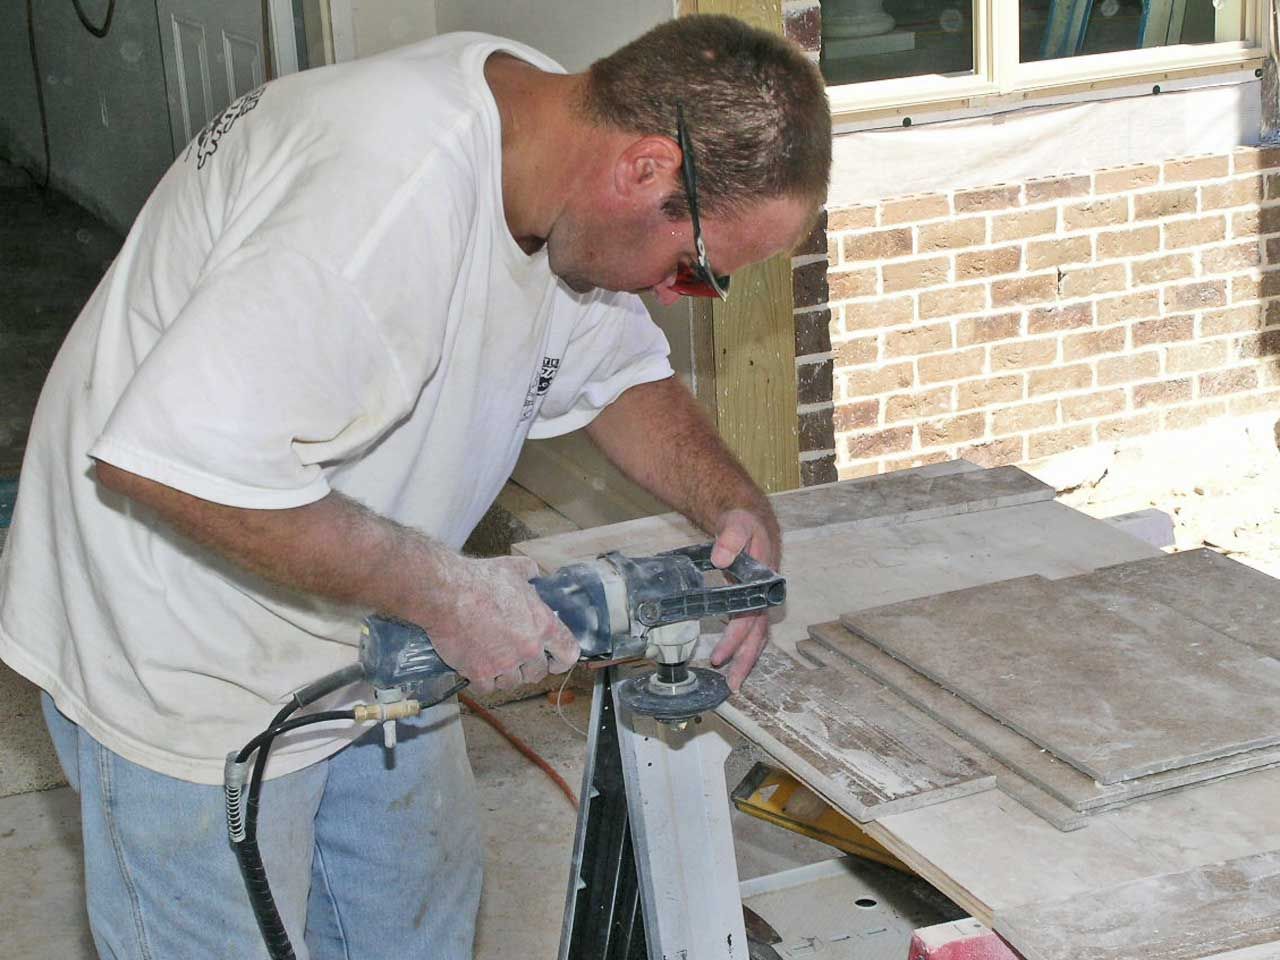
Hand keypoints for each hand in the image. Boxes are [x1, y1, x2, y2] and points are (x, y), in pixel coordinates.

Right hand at [424, 555, 578, 694]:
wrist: (446, 593)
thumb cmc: (479, 579)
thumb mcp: (513, 569)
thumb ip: (529, 573)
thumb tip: (534, 573)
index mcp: (542, 624)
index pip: (568, 653)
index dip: (562, 660)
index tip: (554, 662)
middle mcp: (528, 648)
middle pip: (538, 673)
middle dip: (527, 668)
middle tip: (514, 658)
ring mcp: (505, 663)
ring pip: (512, 683)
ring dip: (504, 675)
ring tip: (493, 659)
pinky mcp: (481, 673)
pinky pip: (488, 688)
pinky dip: (482, 680)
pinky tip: (476, 666)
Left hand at [709, 506, 780, 691]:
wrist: (749, 520)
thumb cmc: (746, 524)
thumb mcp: (738, 524)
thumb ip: (731, 538)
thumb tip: (720, 560)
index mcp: (764, 584)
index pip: (750, 619)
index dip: (735, 640)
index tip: (719, 656)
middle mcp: (764, 596)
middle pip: (758, 636)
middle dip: (745, 661)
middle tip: (732, 685)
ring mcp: (758, 600)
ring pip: (756, 635)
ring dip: (746, 658)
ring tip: (733, 680)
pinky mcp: (749, 601)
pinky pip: (749, 627)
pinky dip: (742, 644)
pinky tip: (732, 656)